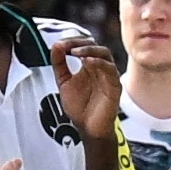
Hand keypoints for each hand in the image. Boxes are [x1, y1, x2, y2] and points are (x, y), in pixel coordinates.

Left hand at [47, 29, 123, 151]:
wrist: (88, 128)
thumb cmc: (80, 107)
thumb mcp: (63, 81)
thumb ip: (59, 64)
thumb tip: (55, 46)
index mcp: (88, 65)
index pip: (84, 44)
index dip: (72, 41)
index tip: (59, 45)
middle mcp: (99, 68)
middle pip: (95, 45)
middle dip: (80, 43)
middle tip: (67, 47)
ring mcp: (108, 76)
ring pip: (105, 54)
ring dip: (89, 50)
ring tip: (75, 52)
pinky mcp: (114, 86)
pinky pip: (111, 70)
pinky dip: (100, 63)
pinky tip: (87, 62)